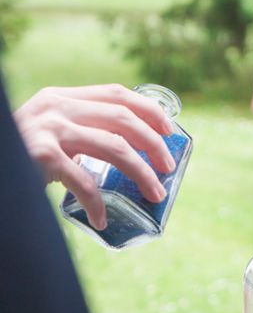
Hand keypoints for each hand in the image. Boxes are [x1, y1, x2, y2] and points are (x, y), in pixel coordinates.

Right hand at [14, 84, 175, 229]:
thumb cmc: (21, 152)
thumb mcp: (52, 130)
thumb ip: (82, 130)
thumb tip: (132, 152)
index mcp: (64, 97)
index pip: (117, 93)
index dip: (149, 110)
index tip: (170, 130)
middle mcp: (57, 107)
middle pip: (123, 119)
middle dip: (154, 144)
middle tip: (169, 168)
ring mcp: (48, 129)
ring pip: (115, 147)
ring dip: (142, 174)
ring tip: (155, 194)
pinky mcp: (39, 155)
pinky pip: (82, 181)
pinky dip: (97, 204)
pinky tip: (103, 220)